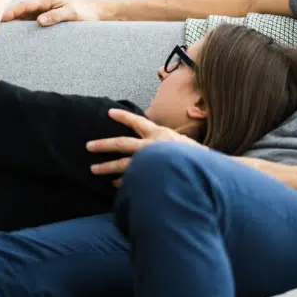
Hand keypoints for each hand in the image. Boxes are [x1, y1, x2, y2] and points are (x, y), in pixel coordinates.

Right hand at [2, 0, 101, 25]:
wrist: (95, 13)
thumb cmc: (85, 11)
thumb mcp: (72, 13)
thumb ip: (56, 16)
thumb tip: (39, 21)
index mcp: (47, 1)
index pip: (26, 6)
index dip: (12, 11)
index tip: (1, 17)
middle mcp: (43, 6)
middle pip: (21, 11)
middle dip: (7, 16)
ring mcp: (43, 13)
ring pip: (23, 17)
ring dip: (12, 22)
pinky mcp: (46, 20)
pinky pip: (30, 23)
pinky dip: (21, 27)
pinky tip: (13, 34)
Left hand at [86, 109, 200, 185]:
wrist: (207, 172)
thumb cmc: (197, 158)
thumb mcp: (182, 143)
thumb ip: (166, 143)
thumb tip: (154, 147)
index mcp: (160, 134)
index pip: (138, 122)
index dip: (123, 117)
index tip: (109, 112)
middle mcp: (152, 146)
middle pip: (122, 144)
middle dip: (103, 145)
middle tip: (89, 146)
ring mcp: (150, 163)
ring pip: (123, 164)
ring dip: (107, 167)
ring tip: (94, 169)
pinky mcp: (151, 177)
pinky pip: (132, 179)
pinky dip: (124, 182)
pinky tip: (116, 184)